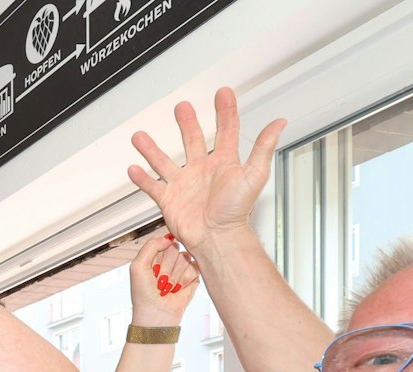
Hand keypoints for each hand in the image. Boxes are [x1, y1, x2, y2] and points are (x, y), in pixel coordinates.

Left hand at [126, 236, 199, 326]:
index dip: (160, 252)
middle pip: (176, 248)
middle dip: (167, 265)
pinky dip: (185, 279)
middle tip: (160, 279)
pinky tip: (177, 289)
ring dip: (175, 274)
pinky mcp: (193, 278)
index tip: (154, 266)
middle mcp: (169, 262)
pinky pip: (196, 267)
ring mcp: (182, 269)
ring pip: (186, 257)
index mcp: (155, 257)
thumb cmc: (143, 295)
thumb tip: (168, 237)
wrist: (155, 316)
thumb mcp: (137, 266)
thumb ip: (150, 246)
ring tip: (168, 287)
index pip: (164, 241)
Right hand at [127, 88, 284, 251]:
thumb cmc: (237, 212)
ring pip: (164, 161)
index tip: (223, 94)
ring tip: (140, 136)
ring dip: (152, 149)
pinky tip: (133, 169)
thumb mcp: (254, 175)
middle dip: (187, 123)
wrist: (217, 238)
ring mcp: (184, 184)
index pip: (226, 130)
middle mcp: (202, 170)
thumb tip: (279, 123)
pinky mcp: (170, 199)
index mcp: (224, 162)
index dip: (225, 111)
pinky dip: (142, 179)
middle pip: (193, 140)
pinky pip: (153, 187)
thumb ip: (263, 147)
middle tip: (182, 107)